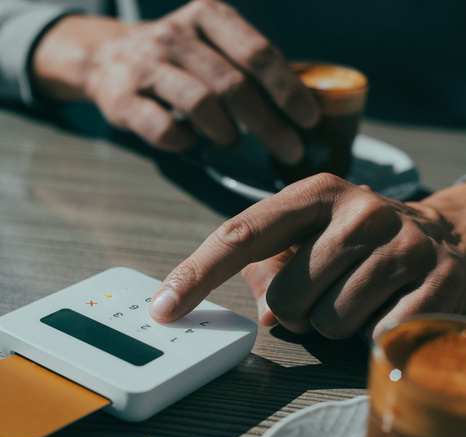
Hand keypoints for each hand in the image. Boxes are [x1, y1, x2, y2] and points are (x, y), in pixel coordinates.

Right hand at [31, 0, 317, 161]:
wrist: (106, 58)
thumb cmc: (177, 59)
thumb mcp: (212, 43)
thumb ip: (247, 65)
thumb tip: (300, 108)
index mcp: (208, 14)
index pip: (257, 53)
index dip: (288, 89)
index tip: (309, 119)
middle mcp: (177, 34)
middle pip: (234, 85)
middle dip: (269, 125)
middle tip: (291, 151)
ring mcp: (147, 65)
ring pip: (200, 104)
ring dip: (226, 132)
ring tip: (232, 142)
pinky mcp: (123, 97)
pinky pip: (164, 128)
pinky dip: (185, 142)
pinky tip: (192, 143)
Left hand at [148, 175, 465, 338]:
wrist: (456, 237)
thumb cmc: (368, 244)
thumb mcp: (316, 237)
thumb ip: (271, 267)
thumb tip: (260, 312)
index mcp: (316, 193)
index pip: (241, 235)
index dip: (196, 275)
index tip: (163, 309)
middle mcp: (359, 210)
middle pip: (285, 299)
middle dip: (298, 313)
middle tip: (331, 292)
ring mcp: (402, 244)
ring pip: (327, 323)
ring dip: (337, 325)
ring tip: (365, 297)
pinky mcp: (437, 281)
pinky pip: (372, 335)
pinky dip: (373, 334)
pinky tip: (393, 307)